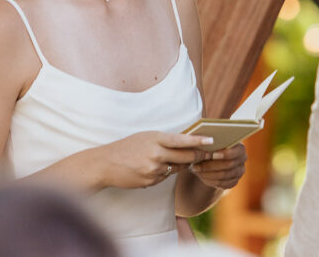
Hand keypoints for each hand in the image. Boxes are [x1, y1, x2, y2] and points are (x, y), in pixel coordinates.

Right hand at [99, 132, 213, 189]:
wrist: (106, 164)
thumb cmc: (127, 147)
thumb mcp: (146, 137)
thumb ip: (164, 140)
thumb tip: (186, 142)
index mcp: (155, 138)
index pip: (182, 140)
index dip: (199, 141)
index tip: (212, 141)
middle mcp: (156, 154)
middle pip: (186, 156)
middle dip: (199, 156)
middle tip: (208, 154)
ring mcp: (154, 169)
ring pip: (177, 168)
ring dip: (181, 164)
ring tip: (175, 158)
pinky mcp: (151, 181)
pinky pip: (166, 177)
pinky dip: (165, 172)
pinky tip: (154, 168)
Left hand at [190, 143, 245, 189]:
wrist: (212, 159)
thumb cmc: (211, 146)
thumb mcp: (211, 142)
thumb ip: (210, 142)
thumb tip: (202, 141)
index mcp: (240, 148)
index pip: (237, 152)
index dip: (225, 154)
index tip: (212, 154)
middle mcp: (242, 160)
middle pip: (228, 165)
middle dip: (210, 165)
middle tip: (195, 165)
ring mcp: (239, 172)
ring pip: (223, 176)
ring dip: (207, 174)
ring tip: (195, 170)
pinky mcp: (233, 182)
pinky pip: (222, 184)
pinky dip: (209, 180)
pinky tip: (200, 176)